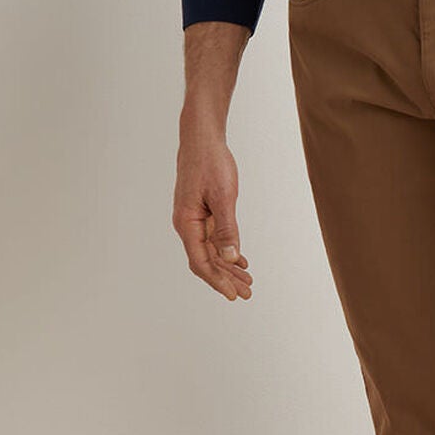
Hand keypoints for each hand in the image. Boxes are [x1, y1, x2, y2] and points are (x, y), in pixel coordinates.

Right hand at [173, 132, 252, 302]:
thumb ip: (226, 229)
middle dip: (226, 279)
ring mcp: (193, 220)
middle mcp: (187, 225)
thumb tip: (230, 258)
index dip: (217, 281)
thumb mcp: (223, 196)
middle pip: (205, 261)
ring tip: (248, 282)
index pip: (201, 262)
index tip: (234, 295)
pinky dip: (226, 251)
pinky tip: (240, 261)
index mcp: (187, 223)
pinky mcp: (201, 213)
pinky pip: (212, 239)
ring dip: (228, 267)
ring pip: (210, 251)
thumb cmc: (211, 163)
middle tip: (248, 293)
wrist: (202, 139)